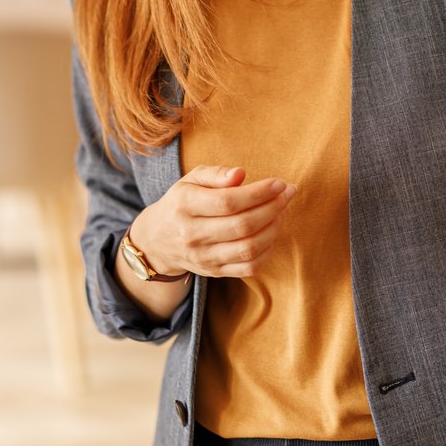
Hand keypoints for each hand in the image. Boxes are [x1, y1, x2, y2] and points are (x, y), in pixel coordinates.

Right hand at [129, 165, 293, 278]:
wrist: (158, 240)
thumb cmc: (182, 203)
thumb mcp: (191, 180)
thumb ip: (216, 173)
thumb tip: (241, 174)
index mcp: (184, 206)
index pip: (228, 202)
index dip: (259, 192)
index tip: (279, 183)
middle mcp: (192, 234)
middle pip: (243, 225)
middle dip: (273, 208)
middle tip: (287, 194)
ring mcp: (204, 257)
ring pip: (249, 247)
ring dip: (274, 228)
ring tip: (281, 211)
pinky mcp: (215, 272)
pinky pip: (250, 267)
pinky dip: (268, 251)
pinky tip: (272, 232)